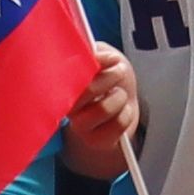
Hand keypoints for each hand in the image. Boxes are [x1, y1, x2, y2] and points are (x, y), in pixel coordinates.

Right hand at [59, 42, 140, 180]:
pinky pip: (118, 123)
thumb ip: (99, 53)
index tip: (105, 60)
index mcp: (65, 85)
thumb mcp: (107, 57)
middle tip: (119, 72)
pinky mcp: (95, 141)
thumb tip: (96, 55)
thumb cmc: (113, 79)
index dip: (91, 65)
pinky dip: (128, 113)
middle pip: (88, 90)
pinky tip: (123, 111)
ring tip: (120, 95)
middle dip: (110, 77)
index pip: (69, 74)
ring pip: (104, 108)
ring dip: (120, 97)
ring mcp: (80, 126)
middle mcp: (68, 107)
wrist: (126, 104)